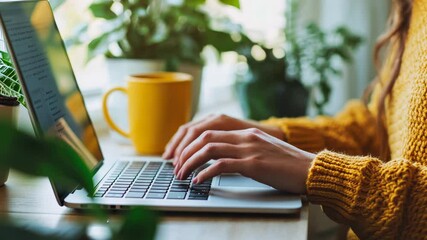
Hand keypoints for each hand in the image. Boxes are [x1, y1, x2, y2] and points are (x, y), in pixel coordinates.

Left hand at [174, 128, 314, 193]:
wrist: (311, 169)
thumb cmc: (287, 165)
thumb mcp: (262, 150)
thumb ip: (243, 149)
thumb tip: (220, 159)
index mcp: (246, 133)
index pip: (208, 131)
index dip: (189, 143)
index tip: (180, 156)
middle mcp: (245, 137)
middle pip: (204, 137)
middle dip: (185, 152)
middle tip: (176, 167)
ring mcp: (250, 149)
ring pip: (209, 149)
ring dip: (190, 162)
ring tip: (182, 175)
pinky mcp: (254, 164)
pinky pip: (222, 165)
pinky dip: (206, 172)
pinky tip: (198, 181)